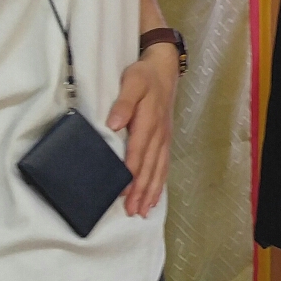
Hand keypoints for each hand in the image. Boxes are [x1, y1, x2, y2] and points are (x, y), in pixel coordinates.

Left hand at [107, 43, 177, 217]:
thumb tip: (114, 124)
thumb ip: (123, 103)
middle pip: (149, 166)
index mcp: (148, 121)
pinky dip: (160, 183)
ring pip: (158, 169)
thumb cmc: (144, 76)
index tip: (124, 191)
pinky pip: (164, 165)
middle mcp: (158, 134)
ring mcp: (164, 139)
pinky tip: (154, 198)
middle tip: (132, 211)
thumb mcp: (132, 81)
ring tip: (142, 211)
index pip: (138, 151)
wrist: (164, 69)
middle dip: (141, 190)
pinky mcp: (166, 140)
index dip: (131, 172)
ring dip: (151, 191)